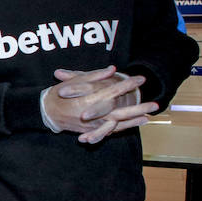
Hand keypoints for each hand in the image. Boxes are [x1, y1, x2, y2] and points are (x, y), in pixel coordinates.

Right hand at [41, 70, 155, 142]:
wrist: (46, 113)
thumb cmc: (58, 95)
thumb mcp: (72, 82)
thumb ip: (93, 76)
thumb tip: (111, 69)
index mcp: (89, 99)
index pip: (113, 91)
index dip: (128, 84)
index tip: (140, 78)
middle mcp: (93, 114)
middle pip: (120, 111)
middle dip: (139, 107)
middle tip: (155, 105)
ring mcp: (93, 124)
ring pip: (118, 123)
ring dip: (134, 120)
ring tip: (149, 116)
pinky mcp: (91, 131)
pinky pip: (110, 131)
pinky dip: (124, 127)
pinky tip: (135, 124)